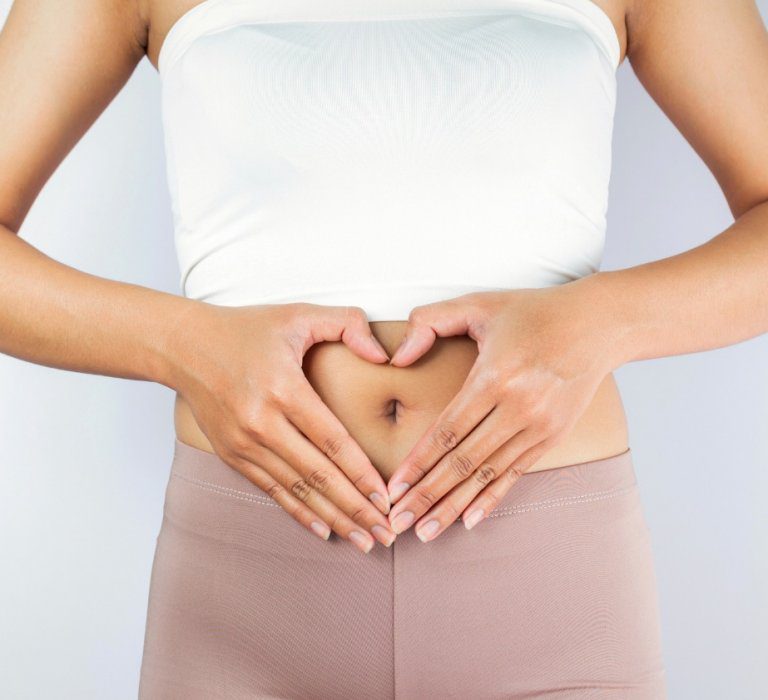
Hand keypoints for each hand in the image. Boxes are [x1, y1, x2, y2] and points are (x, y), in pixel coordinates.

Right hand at [166, 301, 397, 552]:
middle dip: (357, 508)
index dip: (362, 474)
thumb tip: (385, 356)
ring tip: (365, 541)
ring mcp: (243, 443)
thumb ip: (348, 323)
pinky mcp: (231, 454)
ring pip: (298, 490)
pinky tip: (324, 530)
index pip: (333, 441)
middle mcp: (262, 423)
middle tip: (386, 534)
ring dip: (334, 518)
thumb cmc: (246, 328)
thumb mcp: (298, 313)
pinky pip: (272, 490)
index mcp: (283, 389)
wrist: (183, 345)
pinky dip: (300, 513)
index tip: (388, 498)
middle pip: (319, 475)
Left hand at [384, 281, 619, 540]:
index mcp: (494, 377)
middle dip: (426, 496)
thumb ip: (430, 321)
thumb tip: (397, 357)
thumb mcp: (478, 304)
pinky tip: (470, 521)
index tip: (393, 489)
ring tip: (424, 532)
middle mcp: (517, 408)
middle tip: (396, 523)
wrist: (599, 324)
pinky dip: (491, 499)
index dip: (417, 464)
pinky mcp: (552, 436)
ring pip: (486, 475)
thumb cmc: (532, 311)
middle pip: (462, 462)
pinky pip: (515, 474)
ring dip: (453, 506)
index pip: (446, 431)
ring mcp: (538, 426)